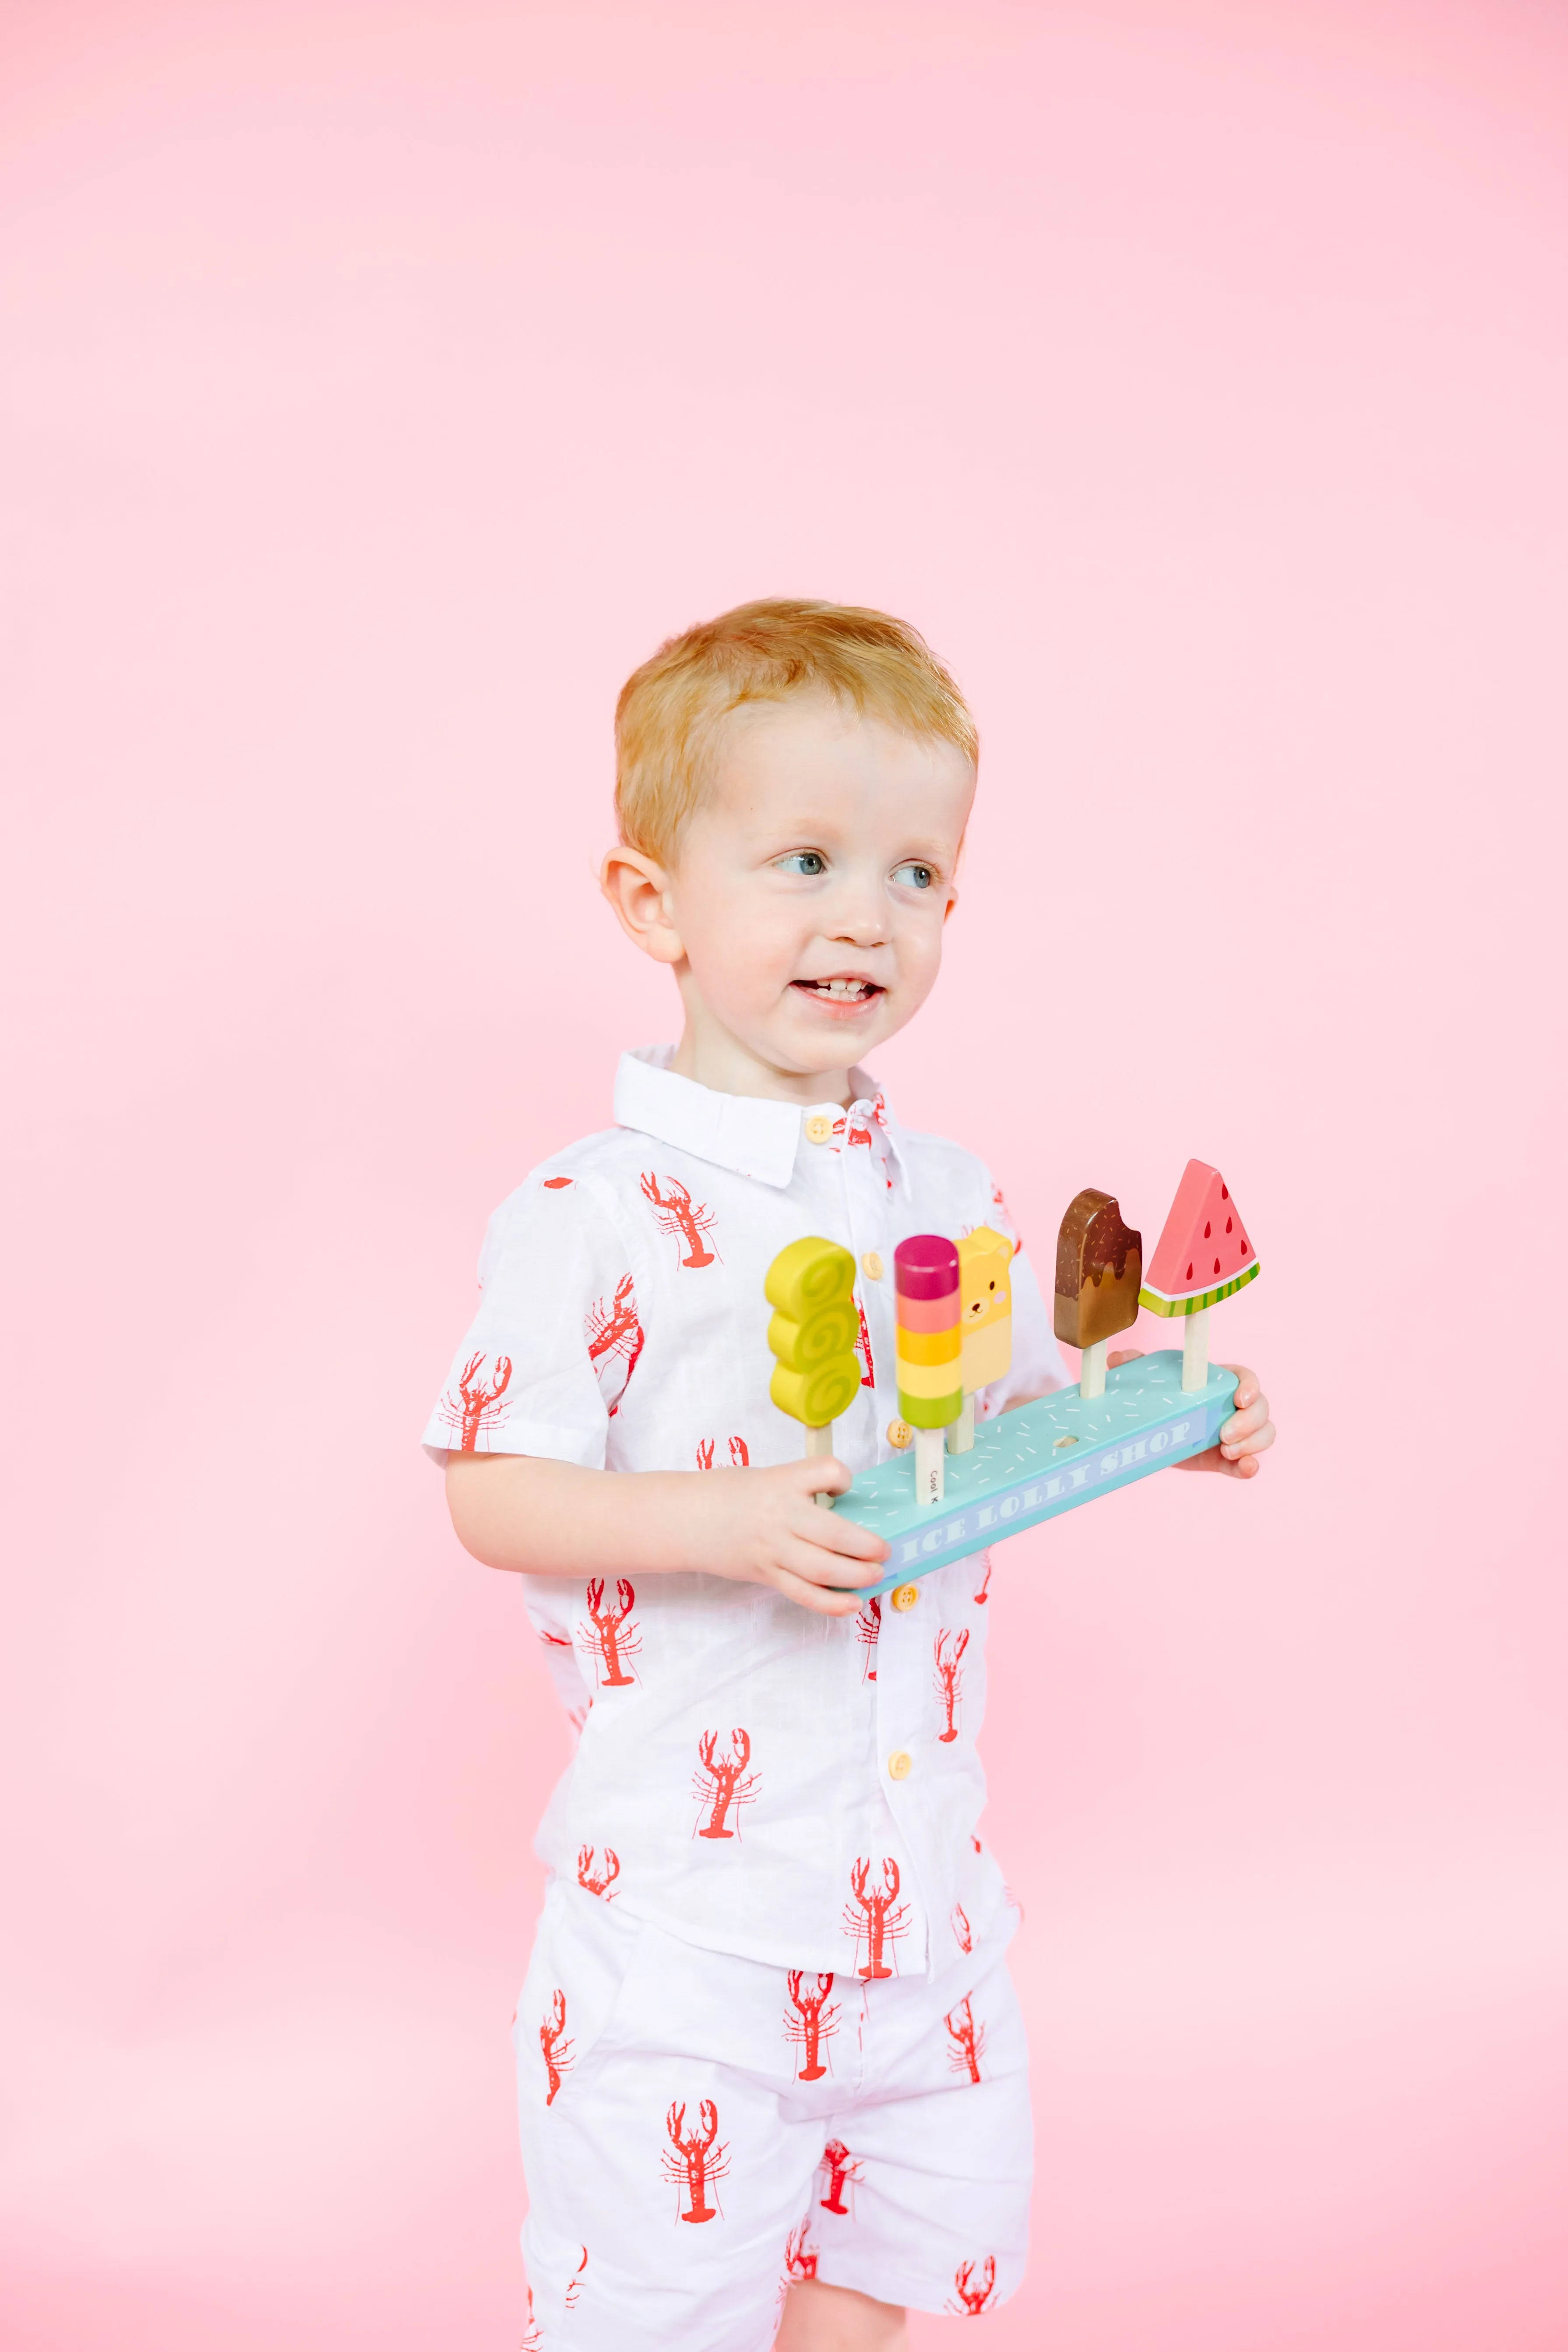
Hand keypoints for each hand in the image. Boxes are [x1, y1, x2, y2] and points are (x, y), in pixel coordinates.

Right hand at [681, 1459, 889, 1615]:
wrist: (686, 1518)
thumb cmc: (728, 1493)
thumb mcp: (767, 1478)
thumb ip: (802, 1490)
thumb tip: (844, 1510)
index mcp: (781, 1481)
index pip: (827, 1472)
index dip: (843, 1478)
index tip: (845, 1485)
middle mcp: (780, 1515)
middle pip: (835, 1533)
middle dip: (867, 1545)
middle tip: (885, 1550)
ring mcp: (773, 1549)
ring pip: (823, 1568)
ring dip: (857, 1575)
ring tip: (877, 1574)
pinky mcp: (766, 1574)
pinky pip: (804, 1593)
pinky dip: (831, 1603)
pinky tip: (852, 1603)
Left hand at [1105, 1353, 1274, 1479]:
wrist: (1154, 1437)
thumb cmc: (1159, 1400)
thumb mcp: (1149, 1383)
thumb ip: (1136, 1366)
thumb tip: (1116, 1358)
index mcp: (1221, 1382)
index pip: (1246, 1378)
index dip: (1250, 1386)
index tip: (1239, 1398)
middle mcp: (1236, 1407)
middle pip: (1261, 1407)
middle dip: (1249, 1421)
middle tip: (1224, 1434)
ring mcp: (1238, 1433)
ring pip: (1265, 1433)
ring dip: (1253, 1443)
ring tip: (1226, 1451)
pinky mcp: (1231, 1459)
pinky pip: (1251, 1462)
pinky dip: (1251, 1466)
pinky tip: (1246, 1467)